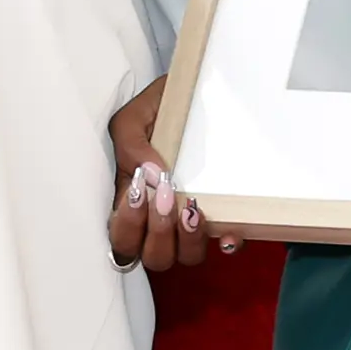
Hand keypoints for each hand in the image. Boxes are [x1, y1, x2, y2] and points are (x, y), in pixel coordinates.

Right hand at [105, 76, 231, 269]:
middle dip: (158, 234)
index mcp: (133, 199)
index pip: (123, 236)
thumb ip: (130, 144)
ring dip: (187, 240)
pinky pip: (225, 242)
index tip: (141, 193)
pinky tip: (227, 233)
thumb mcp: (134, 117)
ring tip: (193, 209)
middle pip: (153, 257)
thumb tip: (149, 174)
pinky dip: (226, 242)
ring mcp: (191, 217)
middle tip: (167, 199)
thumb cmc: (160, 108)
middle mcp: (161, 216)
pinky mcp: (221, 212)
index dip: (129, 226)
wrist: (194, 92)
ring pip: (185, 257)